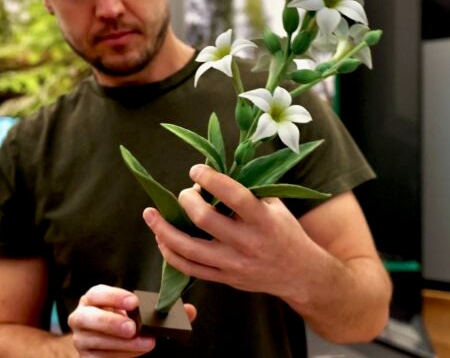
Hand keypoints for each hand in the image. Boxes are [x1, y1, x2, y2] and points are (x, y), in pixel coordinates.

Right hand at [67, 284, 196, 357]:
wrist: (107, 340)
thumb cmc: (125, 319)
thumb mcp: (139, 311)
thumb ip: (162, 309)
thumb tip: (190, 311)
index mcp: (93, 299)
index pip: (97, 293)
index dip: (114, 297)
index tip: (134, 302)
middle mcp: (81, 317)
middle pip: (89, 318)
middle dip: (112, 323)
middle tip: (133, 328)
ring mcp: (81, 339)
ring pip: (95, 342)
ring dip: (121, 344)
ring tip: (144, 344)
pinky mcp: (85, 357)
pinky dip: (118, 356)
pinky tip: (135, 354)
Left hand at [143, 164, 324, 301]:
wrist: (299, 274)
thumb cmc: (285, 232)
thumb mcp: (275, 206)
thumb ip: (249, 190)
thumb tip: (214, 171)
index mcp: (263, 219)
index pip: (233, 195)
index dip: (210, 179)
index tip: (196, 170)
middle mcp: (248, 243)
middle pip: (205, 219)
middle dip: (187, 200)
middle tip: (185, 193)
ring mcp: (234, 264)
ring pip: (189, 249)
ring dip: (164, 230)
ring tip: (150, 215)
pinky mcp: (225, 279)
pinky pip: (189, 269)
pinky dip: (171, 253)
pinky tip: (161, 239)